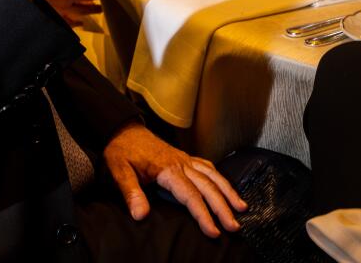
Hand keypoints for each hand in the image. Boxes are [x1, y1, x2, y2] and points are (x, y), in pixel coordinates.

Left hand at [103, 122, 245, 237]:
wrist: (123, 129)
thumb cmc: (121, 150)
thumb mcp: (119, 170)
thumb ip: (131, 192)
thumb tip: (140, 215)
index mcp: (168, 168)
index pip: (190, 195)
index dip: (203, 214)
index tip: (213, 231)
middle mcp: (181, 163)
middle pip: (208, 186)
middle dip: (223, 207)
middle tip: (234, 226)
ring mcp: (184, 159)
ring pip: (212, 175)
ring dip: (228, 191)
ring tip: (242, 208)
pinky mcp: (184, 157)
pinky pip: (207, 166)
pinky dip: (219, 177)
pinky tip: (225, 186)